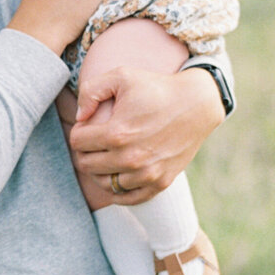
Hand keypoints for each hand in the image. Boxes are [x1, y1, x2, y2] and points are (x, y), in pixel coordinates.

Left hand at [69, 65, 223, 200]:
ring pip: (104, 184)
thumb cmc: (156, 87)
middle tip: (93, 141)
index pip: (77, 142)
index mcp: (117, 133)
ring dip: (99, 171)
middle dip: (84, 151)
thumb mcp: (121, 76)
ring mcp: (147, 174)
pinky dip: (118, 192)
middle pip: (87, 165)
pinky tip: (116, 177)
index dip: (78, 131)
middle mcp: (131, 158)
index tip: (88, 125)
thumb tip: (79, 117)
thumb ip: (90, 91)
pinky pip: (129, 198)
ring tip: (104, 156)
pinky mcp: (161, 182)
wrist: (197, 104)